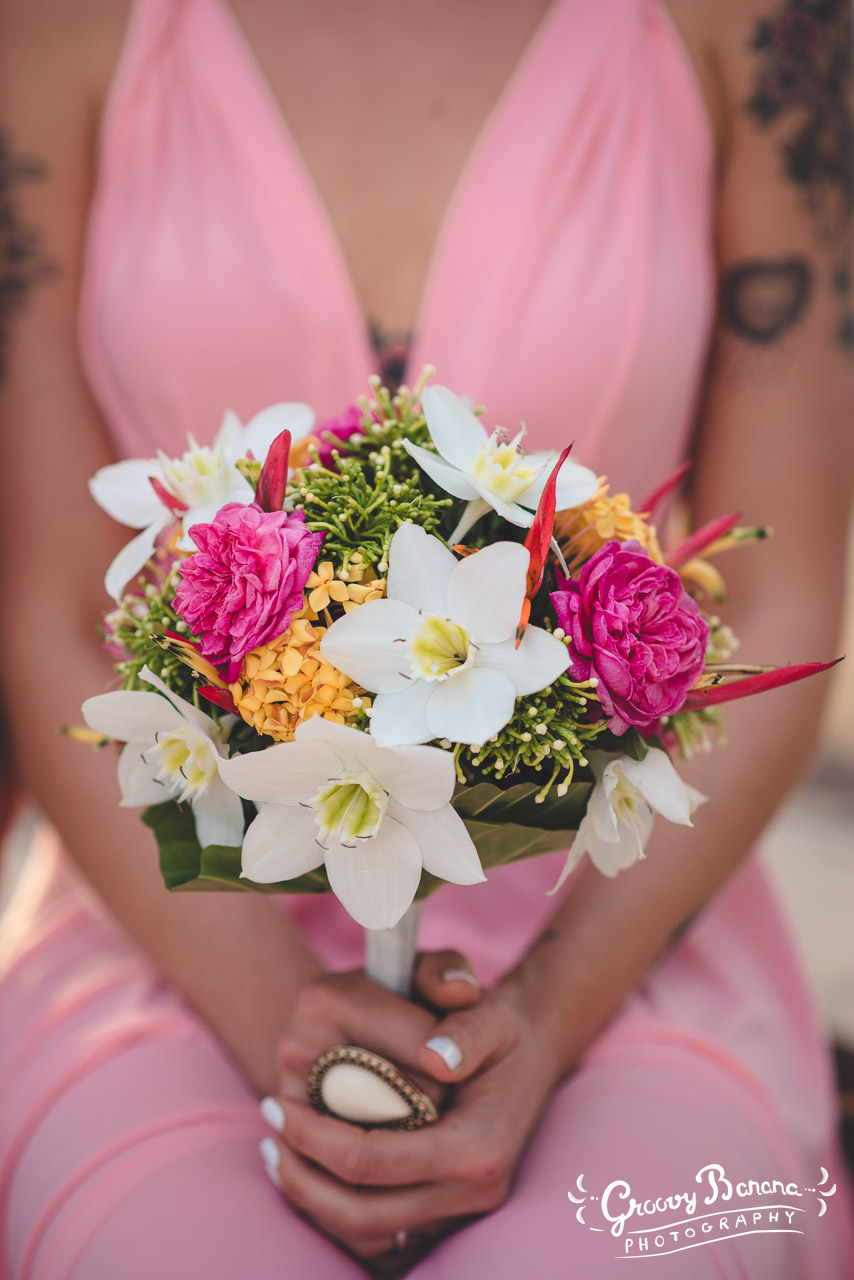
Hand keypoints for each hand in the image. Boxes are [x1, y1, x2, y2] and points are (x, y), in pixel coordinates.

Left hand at [260, 951, 565, 1266]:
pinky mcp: (444, 1214)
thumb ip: (467, 1024)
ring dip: (311, 1197)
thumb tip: (436, 1057)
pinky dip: (333, 1210)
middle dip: (304, 1173)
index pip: (374, 1160)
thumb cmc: (499, 1029)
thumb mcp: (491, 1010)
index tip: (277, 1102)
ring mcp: (458, 1210)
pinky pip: (375, 1234)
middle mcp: (472, 1191)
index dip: (316, 1137)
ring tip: (276, 1152)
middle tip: (269, 1126)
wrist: (530, 1054)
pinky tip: (304, 1170)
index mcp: (478, 1146)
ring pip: (364, 1231)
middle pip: (361, 1211)